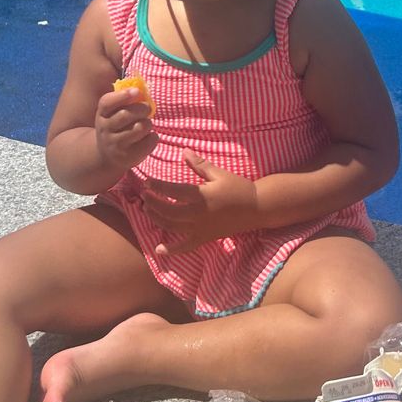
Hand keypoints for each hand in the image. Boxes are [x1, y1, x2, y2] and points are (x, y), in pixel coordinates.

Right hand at [96, 86, 156, 172]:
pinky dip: (153, 137)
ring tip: (145, 124)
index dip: (122, 95)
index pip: (107, 103)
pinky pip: (149, 141)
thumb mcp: (114, 114)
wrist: (107, 156)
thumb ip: (125, 102)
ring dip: (148, 123)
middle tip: (147, 108)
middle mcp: (105, 130)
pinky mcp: (128, 156)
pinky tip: (147, 138)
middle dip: (142, 108)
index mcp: (102, 115)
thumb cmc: (117, 127)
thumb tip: (142, 90)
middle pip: (126, 114)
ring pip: (139, 128)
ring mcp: (116, 144)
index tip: (136, 91)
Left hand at [141, 151, 259, 255]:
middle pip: (167, 210)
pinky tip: (159, 249)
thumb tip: (183, 151)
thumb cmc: (238, 188)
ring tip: (147, 210)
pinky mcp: (204, 238)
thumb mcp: (219, 174)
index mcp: (200, 196)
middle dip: (152, 203)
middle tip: (144, 195)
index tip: (147, 182)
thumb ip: (199, 165)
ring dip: (156, 218)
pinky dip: (171, 250)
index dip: (157, 186)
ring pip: (171, 226)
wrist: (256, 208)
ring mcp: (199, 228)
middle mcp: (196, 214)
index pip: (172, 191)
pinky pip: (185, 247)